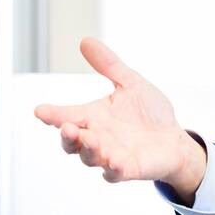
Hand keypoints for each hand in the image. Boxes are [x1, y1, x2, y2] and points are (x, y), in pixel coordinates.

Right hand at [32, 37, 206, 200]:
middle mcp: (97, 138)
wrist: (174, 138)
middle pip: (71, 142)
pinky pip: (115, 173)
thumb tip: (86, 41)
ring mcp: (110, 155)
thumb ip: (109, 65)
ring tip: (92, 140)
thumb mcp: (130, 84)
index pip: (66, 115)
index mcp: (93, 117)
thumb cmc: (150, 113)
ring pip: (90, 157)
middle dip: (67, 136)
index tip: (40, 111)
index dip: (52, 114)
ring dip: (88, 150)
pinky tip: (114, 163)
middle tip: (68, 127)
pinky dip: (113, 169)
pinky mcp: (128, 169)